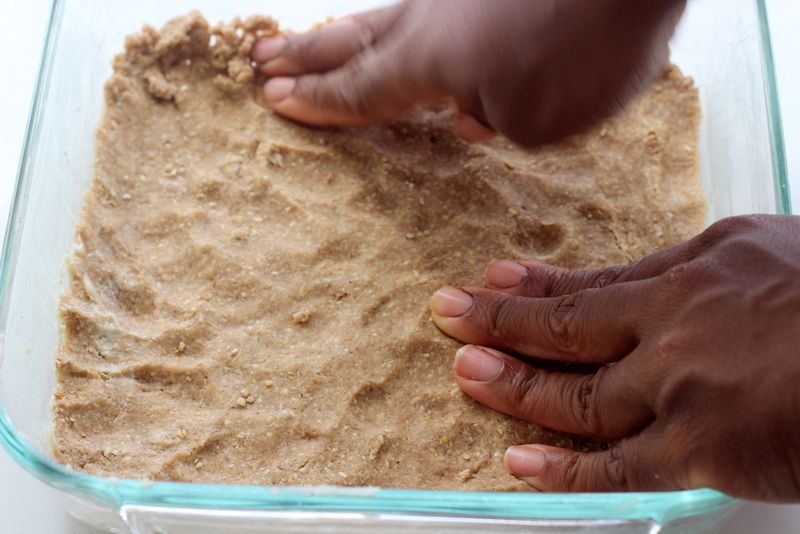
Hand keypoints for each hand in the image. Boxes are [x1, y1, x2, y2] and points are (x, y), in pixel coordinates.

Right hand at [251, 0, 684, 146]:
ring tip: (304, 36)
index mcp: (428, 64)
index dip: (318, 103)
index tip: (277, 101)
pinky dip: (397, 17)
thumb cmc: (588, 49)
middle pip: (351, 41)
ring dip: (337, 30)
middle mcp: (429, 21)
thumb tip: (469, 115)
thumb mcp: (539, 120)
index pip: (360, 92)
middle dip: (305, 55)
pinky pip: (424, 4)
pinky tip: (398, 20)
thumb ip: (493, 123)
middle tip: (262, 58)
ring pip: (381, 14)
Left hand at [430, 215, 799, 501]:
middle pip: (567, 325)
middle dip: (499, 320)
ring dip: (513, 386)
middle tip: (447, 313)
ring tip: (464, 374)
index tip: (493, 280)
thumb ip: (703, 271)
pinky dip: (564, 468)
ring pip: (577, 393)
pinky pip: (618, 465)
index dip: (539, 284)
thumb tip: (659, 281)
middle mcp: (673, 323)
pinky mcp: (702, 448)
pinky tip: (518, 463)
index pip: (596, 281)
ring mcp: (680, 386)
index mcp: (694, 270)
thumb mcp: (766, 251)